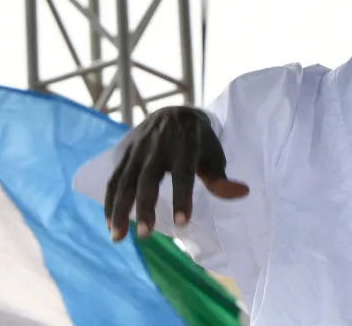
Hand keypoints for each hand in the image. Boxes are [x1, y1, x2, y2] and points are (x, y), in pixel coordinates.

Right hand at [104, 106, 248, 241]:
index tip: (184, 223)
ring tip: (118, 238)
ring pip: (124, 181)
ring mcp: (137, 150)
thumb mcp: (213, 154)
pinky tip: (110, 225)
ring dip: (119, 210)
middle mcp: (157, 147)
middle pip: (147, 179)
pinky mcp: (123, 154)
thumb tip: (242, 193)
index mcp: (184, 145)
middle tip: (145, 235)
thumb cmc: (198, 141)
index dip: (183, 197)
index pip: (183, 173)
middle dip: (145, 207)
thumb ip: (222, 177)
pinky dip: (109, 202)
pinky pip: (112, 180)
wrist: (174, 112)